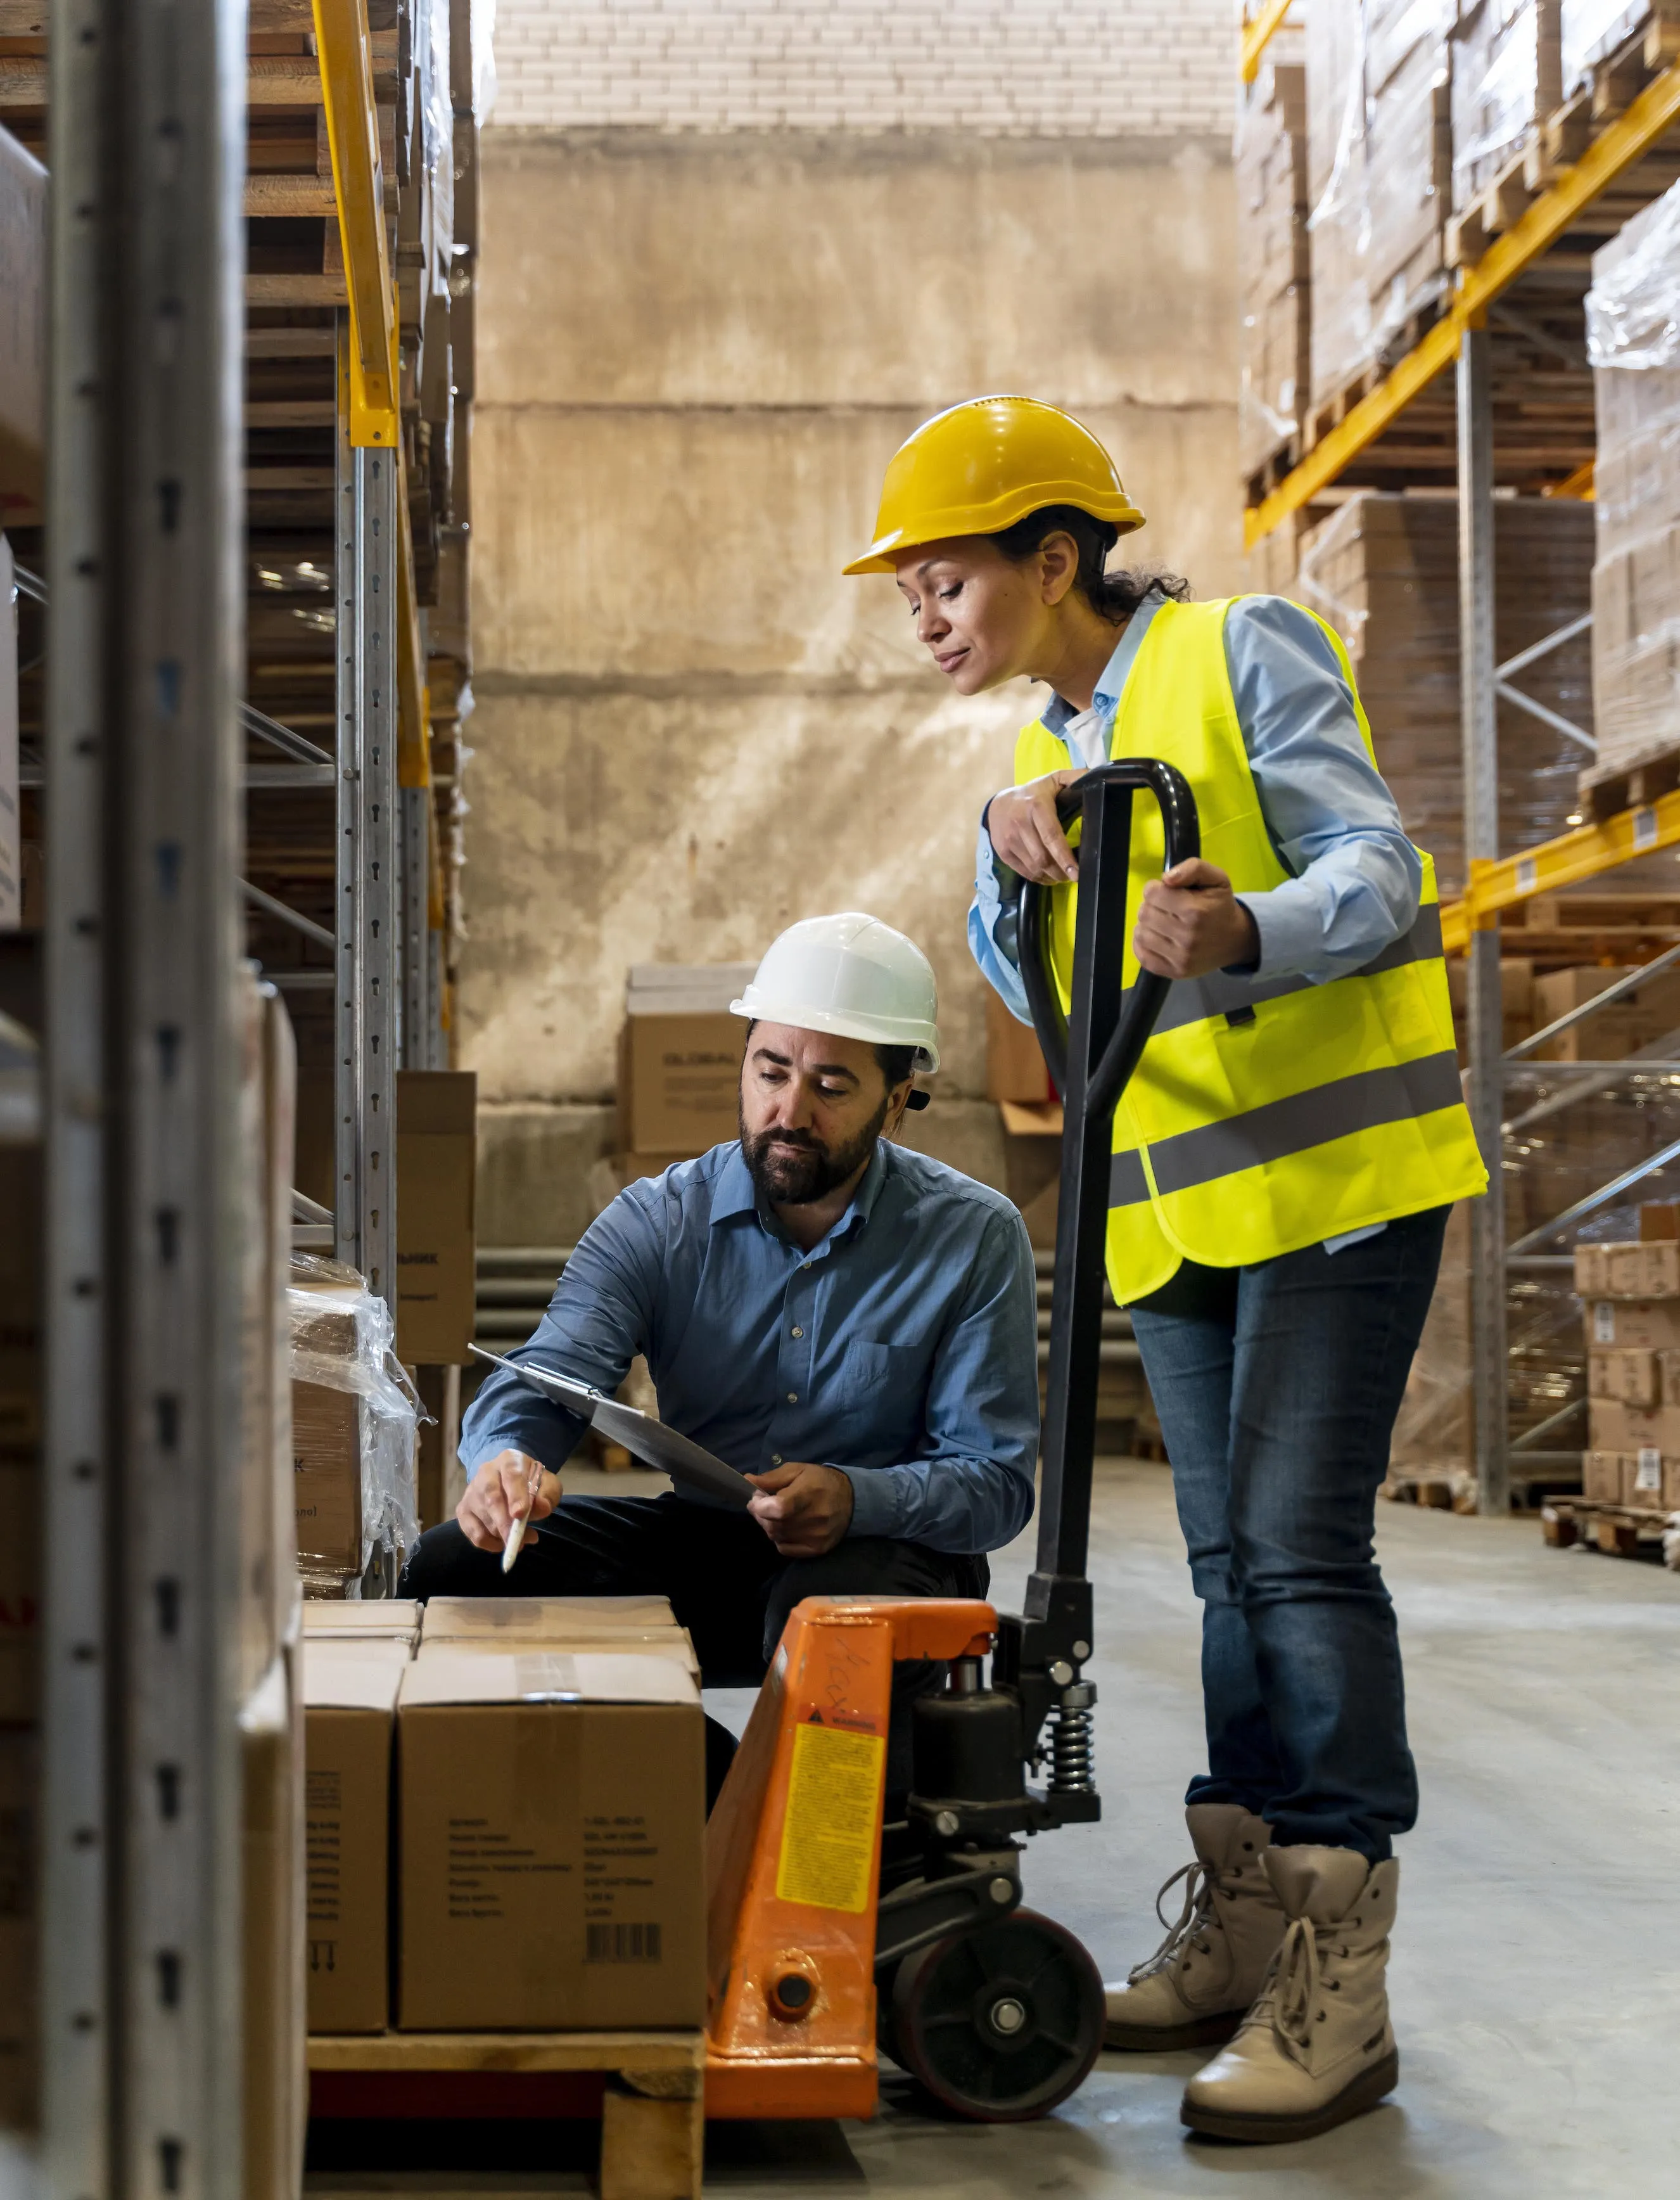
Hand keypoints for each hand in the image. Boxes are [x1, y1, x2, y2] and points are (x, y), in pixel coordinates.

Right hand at [456, 1448, 560, 1554]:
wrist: (511, 1481)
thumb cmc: (531, 1483)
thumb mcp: (547, 1485)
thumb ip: (547, 1495)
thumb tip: (541, 1507)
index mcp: (509, 1460)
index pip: (511, 1476)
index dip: (516, 1496)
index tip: (520, 1514)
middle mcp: (486, 1472)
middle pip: (491, 1497)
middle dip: (504, 1522)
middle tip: (516, 1540)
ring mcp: (471, 1491)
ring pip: (482, 1516)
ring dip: (500, 1534)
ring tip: (520, 1540)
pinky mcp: (463, 1509)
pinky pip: (472, 1531)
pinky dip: (488, 1543)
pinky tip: (502, 1543)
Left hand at [744, 1462, 854, 1558]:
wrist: (851, 1499)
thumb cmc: (820, 1481)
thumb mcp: (797, 1470)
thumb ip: (771, 1478)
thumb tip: (747, 1481)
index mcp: (809, 1494)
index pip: (779, 1508)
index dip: (760, 1507)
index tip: (755, 1500)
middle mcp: (815, 1518)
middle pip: (774, 1525)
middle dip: (760, 1515)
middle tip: (762, 1505)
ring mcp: (816, 1536)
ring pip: (777, 1537)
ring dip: (769, 1526)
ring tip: (775, 1515)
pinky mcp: (818, 1549)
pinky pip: (785, 1549)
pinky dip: (779, 1538)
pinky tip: (786, 1527)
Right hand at [986, 769, 1086, 885]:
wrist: (997, 804)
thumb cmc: (1033, 794)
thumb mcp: (1054, 780)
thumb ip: (1076, 778)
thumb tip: (1098, 778)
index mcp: (1036, 807)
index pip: (1051, 836)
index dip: (1065, 857)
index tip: (1076, 872)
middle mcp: (1020, 824)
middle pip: (1042, 858)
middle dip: (1060, 872)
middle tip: (1073, 875)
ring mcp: (1009, 840)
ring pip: (1034, 867)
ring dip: (1050, 877)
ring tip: (1061, 876)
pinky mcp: (1003, 852)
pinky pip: (1023, 871)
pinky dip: (1038, 877)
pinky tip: (1047, 876)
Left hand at [1133, 859, 1258, 980]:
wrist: (1236, 940)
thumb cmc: (1221, 906)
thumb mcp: (1216, 878)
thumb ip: (1193, 868)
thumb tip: (1166, 878)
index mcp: (1195, 910)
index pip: (1152, 893)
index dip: (1156, 888)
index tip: (1167, 892)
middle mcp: (1187, 936)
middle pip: (1144, 913)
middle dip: (1152, 905)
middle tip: (1166, 908)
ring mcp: (1180, 957)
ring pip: (1140, 933)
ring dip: (1147, 925)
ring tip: (1163, 922)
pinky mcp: (1174, 972)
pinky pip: (1142, 956)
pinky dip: (1143, 945)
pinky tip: (1157, 937)